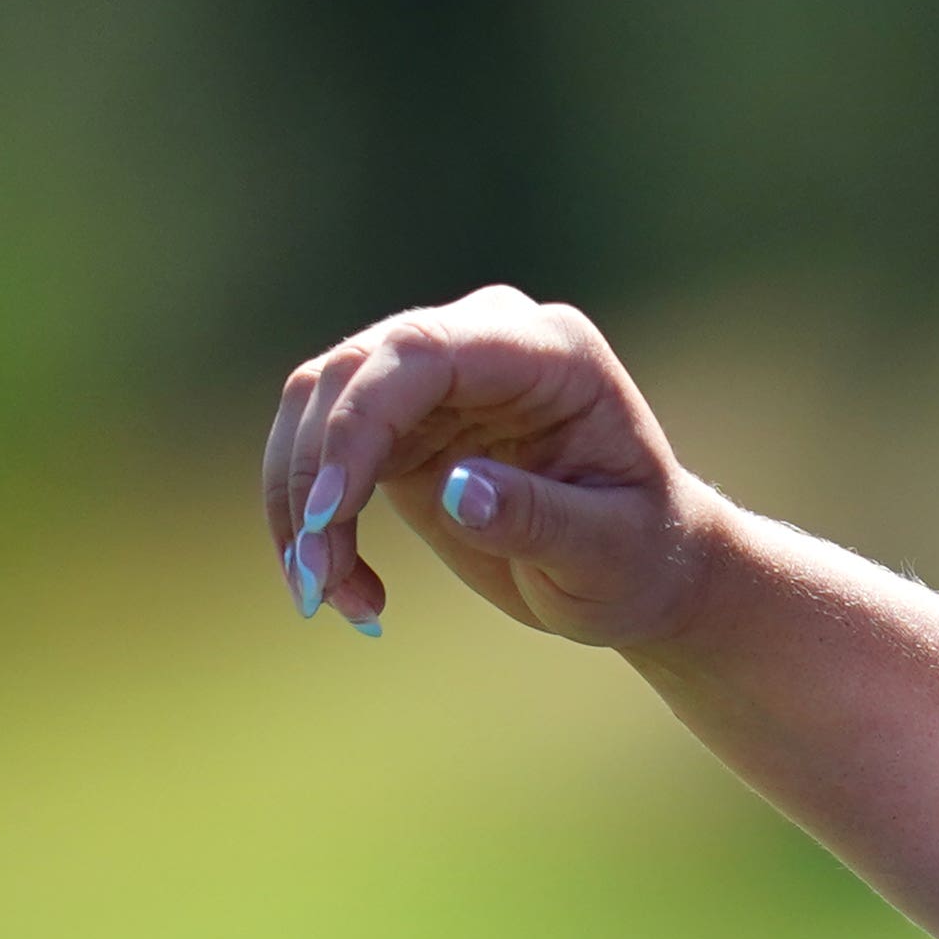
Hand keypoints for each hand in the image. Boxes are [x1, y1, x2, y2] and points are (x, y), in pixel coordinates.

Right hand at [262, 286, 721, 646]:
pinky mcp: (398, 425)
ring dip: (298, 505)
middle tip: (317, 581)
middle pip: (350, 375)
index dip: (361, 422)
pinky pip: (318, 455)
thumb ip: (538, 519)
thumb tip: (457, 489)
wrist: (640, 569)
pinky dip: (311, 522)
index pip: (423, 353)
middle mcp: (482, 342)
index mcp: (550, 352)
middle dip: (314, 478)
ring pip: (314, 410)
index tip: (331, 511)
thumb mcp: (607, 554)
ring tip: (327, 596)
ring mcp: (434, 378)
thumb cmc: (640, 557)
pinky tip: (346, 588)